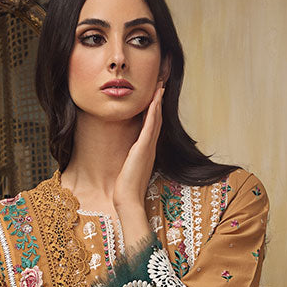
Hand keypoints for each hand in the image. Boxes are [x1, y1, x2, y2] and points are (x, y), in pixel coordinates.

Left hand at [114, 83, 164, 224]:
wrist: (128, 200)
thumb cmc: (126, 189)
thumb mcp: (128, 170)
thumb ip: (130, 161)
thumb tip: (126, 157)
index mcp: (146, 152)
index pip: (151, 127)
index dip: (154, 111)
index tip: (154, 98)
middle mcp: (150, 148)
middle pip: (156, 120)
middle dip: (158, 102)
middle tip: (160, 86)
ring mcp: (148, 148)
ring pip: (155, 120)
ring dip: (157, 102)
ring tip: (159, 87)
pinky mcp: (143, 149)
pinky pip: (150, 127)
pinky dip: (153, 113)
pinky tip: (154, 101)